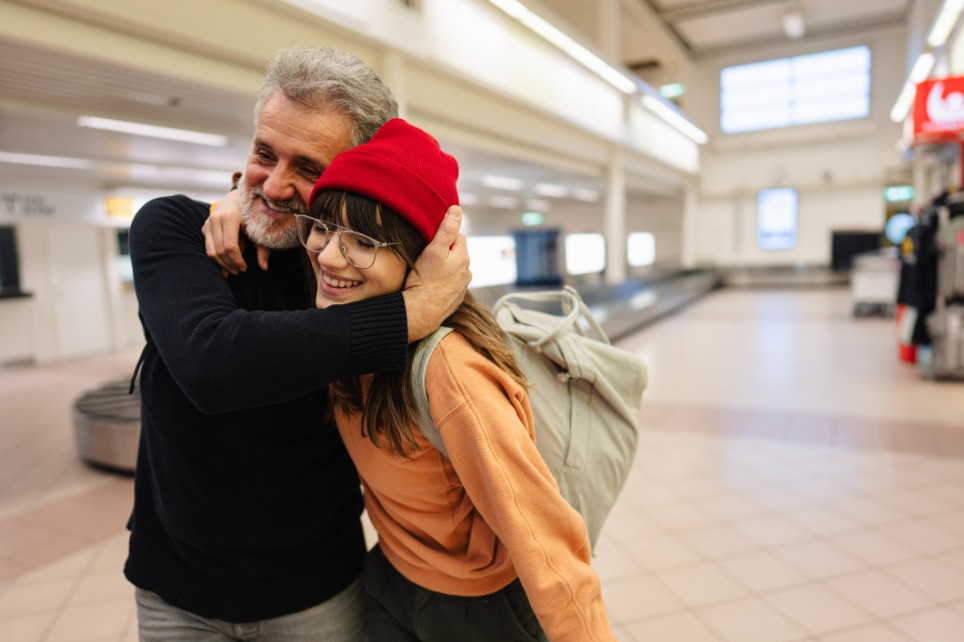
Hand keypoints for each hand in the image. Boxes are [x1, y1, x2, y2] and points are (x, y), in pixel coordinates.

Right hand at [202, 190, 272, 273]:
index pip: (230, 246)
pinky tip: (227, 263)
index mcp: (230, 216)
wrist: (239, 197)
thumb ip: (263, 248)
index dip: (237, 260)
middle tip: (240, 271)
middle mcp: (216, 218)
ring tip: (234, 269)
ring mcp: (208, 222)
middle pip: (219, 250)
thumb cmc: (253, 213)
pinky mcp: (205, 226)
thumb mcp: (260, 229)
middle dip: (230, 264)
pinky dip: (217, 257)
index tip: (244, 268)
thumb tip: (264, 267)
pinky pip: (208, 247)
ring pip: (211, 250)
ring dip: (222, 263)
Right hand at [403, 205, 470, 341]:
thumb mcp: (434, 249)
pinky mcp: (455, 299)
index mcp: (463, 257)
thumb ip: (447, 229)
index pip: (457, 236)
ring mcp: (462, 287)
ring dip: (444, 267)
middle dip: (445, 251)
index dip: (444, 235)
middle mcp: (467, 272)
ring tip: (428, 271)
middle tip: (427, 255)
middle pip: (456, 253)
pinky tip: (430, 284)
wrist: (421, 312)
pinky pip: (450, 284)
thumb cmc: (425, 279)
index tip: (431, 240)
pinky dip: (442, 282)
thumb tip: (457, 209)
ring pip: (453, 269)